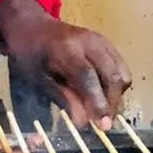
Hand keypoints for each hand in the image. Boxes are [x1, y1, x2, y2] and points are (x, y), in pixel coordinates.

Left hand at [0, 0, 130, 127]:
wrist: (34, 26)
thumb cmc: (30, 54)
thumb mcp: (38, 78)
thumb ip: (62, 98)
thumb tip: (83, 122)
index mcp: (66, 48)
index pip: (88, 76)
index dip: (97, 102)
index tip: (103, 126)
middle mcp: (89, 41)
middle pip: (112, 75)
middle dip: (112, 103)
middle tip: (103, 124)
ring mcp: (101, 40)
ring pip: (122, 73)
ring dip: (116, 96)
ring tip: (101, 111)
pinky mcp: (108, 44)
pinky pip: (121, 68)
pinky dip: (117, 86)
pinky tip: (103, 95)